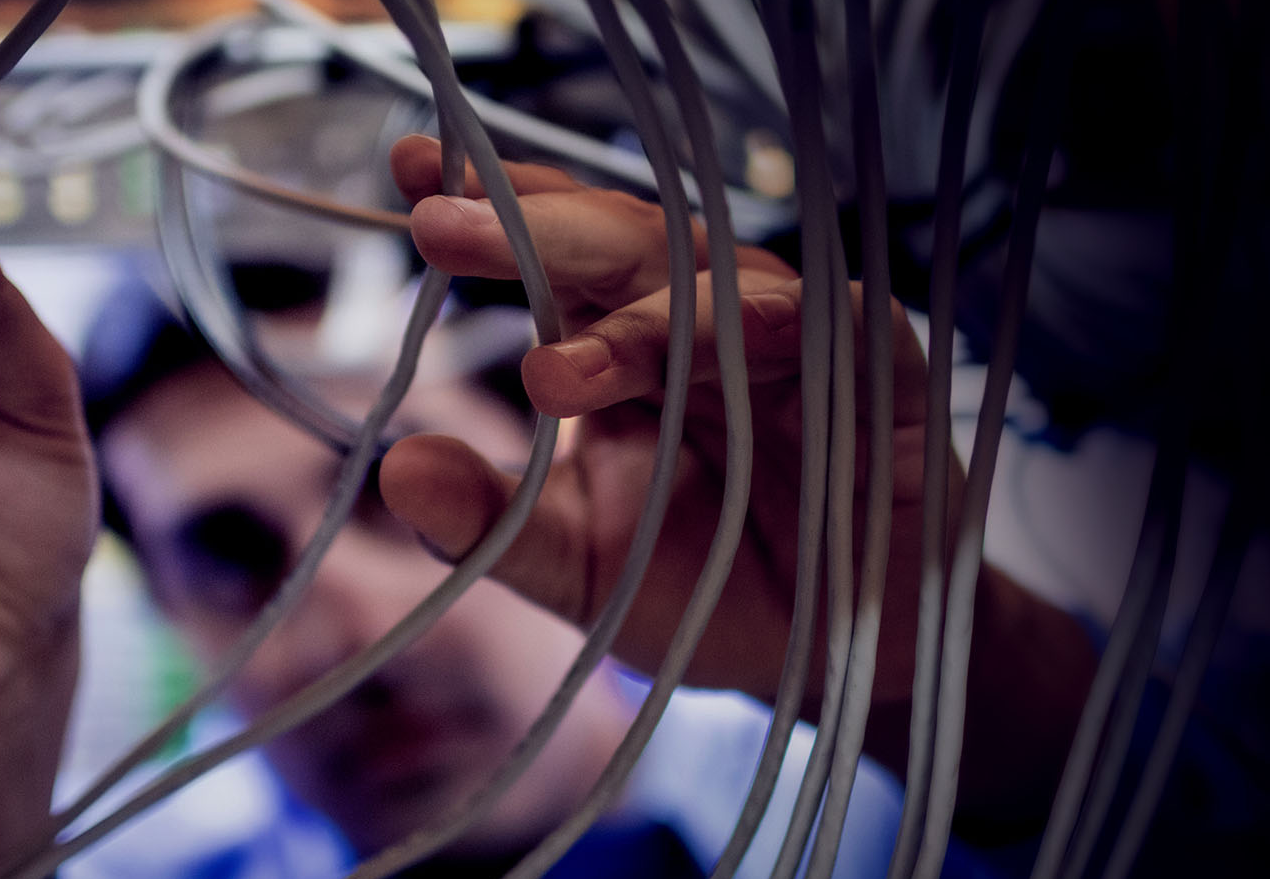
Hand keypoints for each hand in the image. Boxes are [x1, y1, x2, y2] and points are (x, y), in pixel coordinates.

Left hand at [372, 135, 1089, 810]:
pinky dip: (765, 328)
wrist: (833, 659)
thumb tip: (393, 469)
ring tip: (548, 370)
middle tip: (442, 227)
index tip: (411, 171)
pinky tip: (710, 342)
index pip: (553, 252)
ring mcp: (789, 333)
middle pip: (620, 241)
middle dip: (532, 229)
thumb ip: (489, 525)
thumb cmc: (703, 591)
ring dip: (634, 316)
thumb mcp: (577, 569)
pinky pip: (826, 321)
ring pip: (714, 280)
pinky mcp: (875, 362)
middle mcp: (701, 317)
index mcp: (620, 342)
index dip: (492, 205)